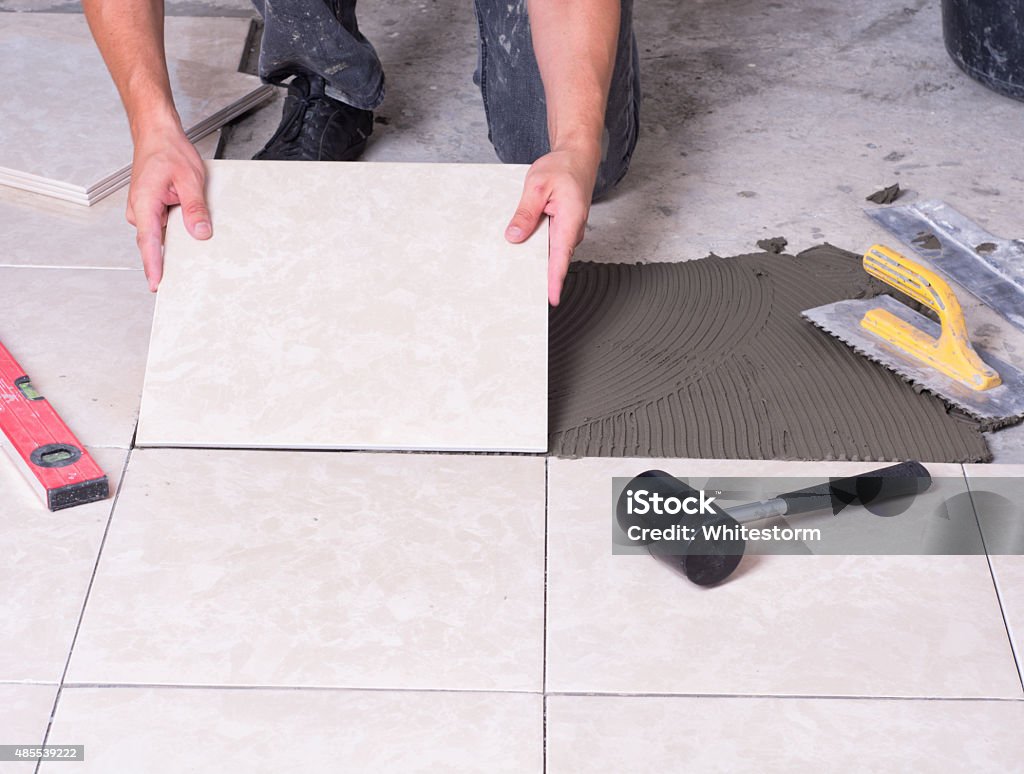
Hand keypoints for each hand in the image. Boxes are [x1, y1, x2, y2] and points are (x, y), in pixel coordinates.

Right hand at [126, 122, 210, 290]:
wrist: (156, 134)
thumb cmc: (168, 151)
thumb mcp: (190, 179)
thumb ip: (195, 207)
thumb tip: (201, 232)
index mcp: (144, 203)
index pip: (148, 242)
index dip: (153, 265)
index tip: (156, 284)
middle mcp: (139, 210)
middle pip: (154, 243)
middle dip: (167, 261)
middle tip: (184, 281)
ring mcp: (143, 211)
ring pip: (160, 236)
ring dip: (174, 244)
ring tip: (192, 255)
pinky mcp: (150, 209)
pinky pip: (162, 227)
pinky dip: (174, 233)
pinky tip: (188, 234)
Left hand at [505, 146, 599, 305]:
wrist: (577, 157)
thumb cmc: (563, 168)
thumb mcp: (536, 186)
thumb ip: (525, 212)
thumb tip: (514, 236)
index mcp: (569, 221)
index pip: (561, 257)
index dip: (555, 280)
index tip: (552, 298)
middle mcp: (572, 231)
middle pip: (554, 261)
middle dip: (540, 277)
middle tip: (521, 292)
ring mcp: (568, 232)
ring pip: (550, 253)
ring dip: (536, 262)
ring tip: (516, 272)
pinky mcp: (562, 229)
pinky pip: (548, 244)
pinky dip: (537, 249)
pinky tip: (522, 249)